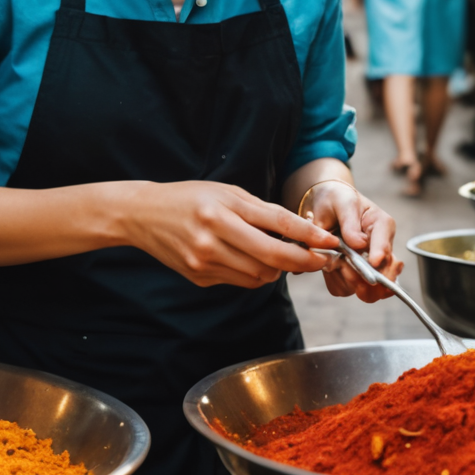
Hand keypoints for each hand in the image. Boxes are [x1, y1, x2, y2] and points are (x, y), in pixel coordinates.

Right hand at [120, 180, 336, 288]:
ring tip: (284, 255)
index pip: (276, 225)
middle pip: (272, 258)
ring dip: (279, 268)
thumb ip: (262, 212)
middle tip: (320, 259)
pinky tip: (253, 259)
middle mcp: (212, 238)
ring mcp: (204, 262)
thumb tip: (301, 232)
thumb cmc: (190, 197)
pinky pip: (241, 281)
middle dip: (303, 261)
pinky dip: (256, 273)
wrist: (143, 215)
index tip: (330, 243)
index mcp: (221, 211)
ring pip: (259, 275)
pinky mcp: (199, 278)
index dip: (308, 237)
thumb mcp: (227, 192)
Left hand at [303, 180, 400, 302]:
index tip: (374, 261)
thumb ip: (350, 221)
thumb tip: (358, 244)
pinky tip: (331, 268)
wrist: (324, 205)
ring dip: (349, 282)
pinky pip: (344, 289)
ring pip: (366, 289)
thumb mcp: (343, 202)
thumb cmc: (337, 199)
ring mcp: (368, 264)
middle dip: (367, 279)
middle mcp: (379, 248)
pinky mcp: (352, 274)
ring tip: (335, 265)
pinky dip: (336, 282)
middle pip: (385, 276)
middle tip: (347, 269)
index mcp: (382, 226)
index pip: (386, 245)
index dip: (381, 255)